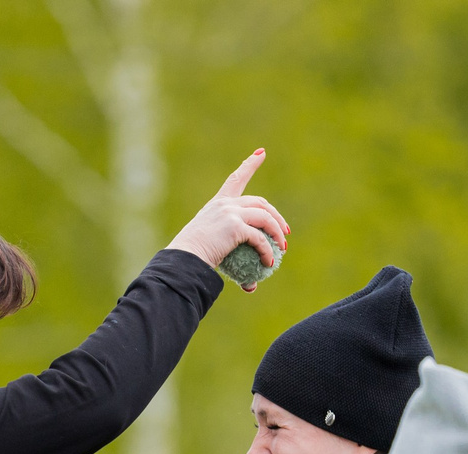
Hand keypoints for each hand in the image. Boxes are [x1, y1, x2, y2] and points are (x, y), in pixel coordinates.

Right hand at [169, 149, 287, 286]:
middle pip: (261, 202)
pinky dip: (267, 250)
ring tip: (281, 247)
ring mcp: (231, 213)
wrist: (184, 259)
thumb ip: (234, 264)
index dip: (250, 164)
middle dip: (276, 216)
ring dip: (277, 232)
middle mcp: (225, 204)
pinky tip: (269, 262)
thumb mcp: (213, 252)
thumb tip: (250, 286)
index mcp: (218, 204)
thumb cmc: (193, 258)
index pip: (236, 179)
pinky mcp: (235, 227)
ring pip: (265, 217)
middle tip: (284, 233)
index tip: (261, 153)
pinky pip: (259, 238)